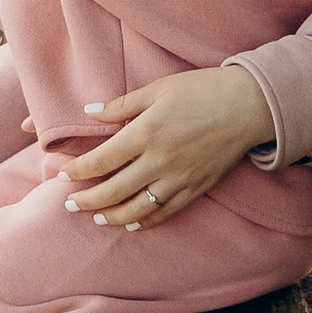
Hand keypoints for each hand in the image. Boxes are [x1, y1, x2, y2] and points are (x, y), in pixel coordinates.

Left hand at [58, 67, 275, 228]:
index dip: (78, 171)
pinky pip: (165, 212)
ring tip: (96, 218)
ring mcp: (178, 179)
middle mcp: (159, 161)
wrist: (249, 106)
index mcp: (146, 133)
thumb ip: (122, 104)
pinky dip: (146, 221)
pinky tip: (132, 224)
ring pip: (137, 208)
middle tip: (70, 205)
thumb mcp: (159, 88)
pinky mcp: (195, 188)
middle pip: (113, 190)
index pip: (101, 160)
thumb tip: (90, 111)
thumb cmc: (202, 90)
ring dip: (112, 216)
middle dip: (87, 201)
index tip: (62, 175)